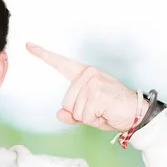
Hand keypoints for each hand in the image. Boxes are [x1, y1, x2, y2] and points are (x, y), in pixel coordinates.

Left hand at [26, 42, 147, 131]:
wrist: (138, 114)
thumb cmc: (114, 111)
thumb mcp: (89, 113)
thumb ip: (72, 114)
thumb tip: (59, 114)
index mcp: (85, 75)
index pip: (61, 64)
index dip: (43, 55)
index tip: (28, 46)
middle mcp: (88, 74)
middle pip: (66, 103)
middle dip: (81, 113)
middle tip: (100, 110)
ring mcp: (92, 82)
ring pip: (74, 110)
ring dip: (89, 117)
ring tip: (104, 111)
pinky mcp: (97, 93)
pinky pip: (84, 116)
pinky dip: (95, 120)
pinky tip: (107, 112)